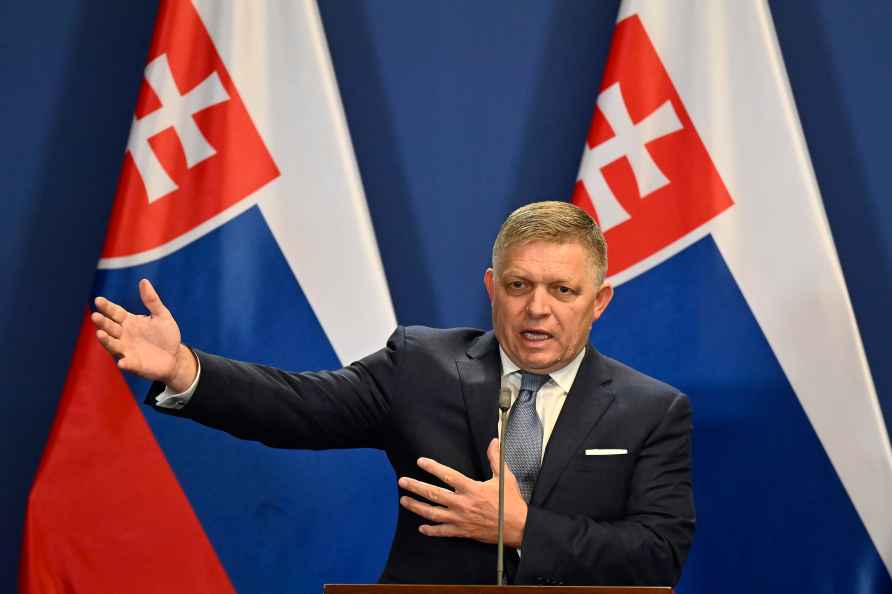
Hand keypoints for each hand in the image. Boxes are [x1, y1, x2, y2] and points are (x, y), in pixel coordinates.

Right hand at [91, 278, 195, 390]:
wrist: (175, 356)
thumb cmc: (166, 335)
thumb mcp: (162, 315)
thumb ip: (152, 300)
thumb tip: (143, 281)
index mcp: (129, 321)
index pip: (115, 312)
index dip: (107, 307)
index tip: (98, 300)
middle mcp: (124, 335)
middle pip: (110, 327)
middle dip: (102, 322)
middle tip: (95, 316)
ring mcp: (127, 350)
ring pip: (112, 345)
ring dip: (106, 340)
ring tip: (100, 334)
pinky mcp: (134, 365)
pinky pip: (128, 363)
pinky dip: (125, 363)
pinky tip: (122, 362)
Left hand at [398, 438, 527, 546]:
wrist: (518, 527)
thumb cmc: (511, 502)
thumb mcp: (504, 477)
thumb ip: (496, 458)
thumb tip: (493, 441)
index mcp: (472, 489)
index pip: (448, 476)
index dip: (433, 468)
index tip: (420, 461)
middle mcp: (462, 504)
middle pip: (433, 494)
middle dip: (415, 487)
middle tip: (402, 481)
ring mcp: (460, 519)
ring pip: (432, 513)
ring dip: (416, 507)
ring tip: (404, 500)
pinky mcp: (462, 532)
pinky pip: (442, 532)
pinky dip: (430, 530)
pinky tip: (421, 527)